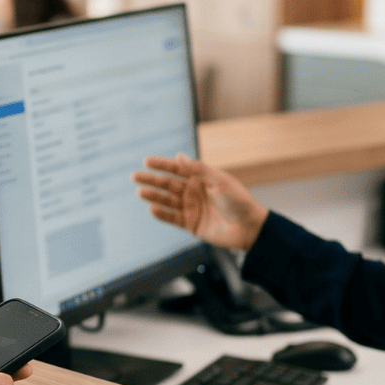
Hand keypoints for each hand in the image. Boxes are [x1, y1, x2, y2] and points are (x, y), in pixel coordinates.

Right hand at [131, 153, 268, 250]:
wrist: (249, 228)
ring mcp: (191, 208)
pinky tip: (152, 209)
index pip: (177, 169)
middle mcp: (194, 192)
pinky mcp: (191, 225)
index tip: (146, 161)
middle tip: (134, 177)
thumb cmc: (238, 201)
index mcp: (201, 178)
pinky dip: (162, 214)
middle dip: (151, 180)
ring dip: (154, 197)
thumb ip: (198, 170)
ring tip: (140, 193)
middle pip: (168, 185)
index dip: (162, 164)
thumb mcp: (219, 181)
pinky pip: (173, 218)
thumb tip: (178, 156)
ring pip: (167, 201)